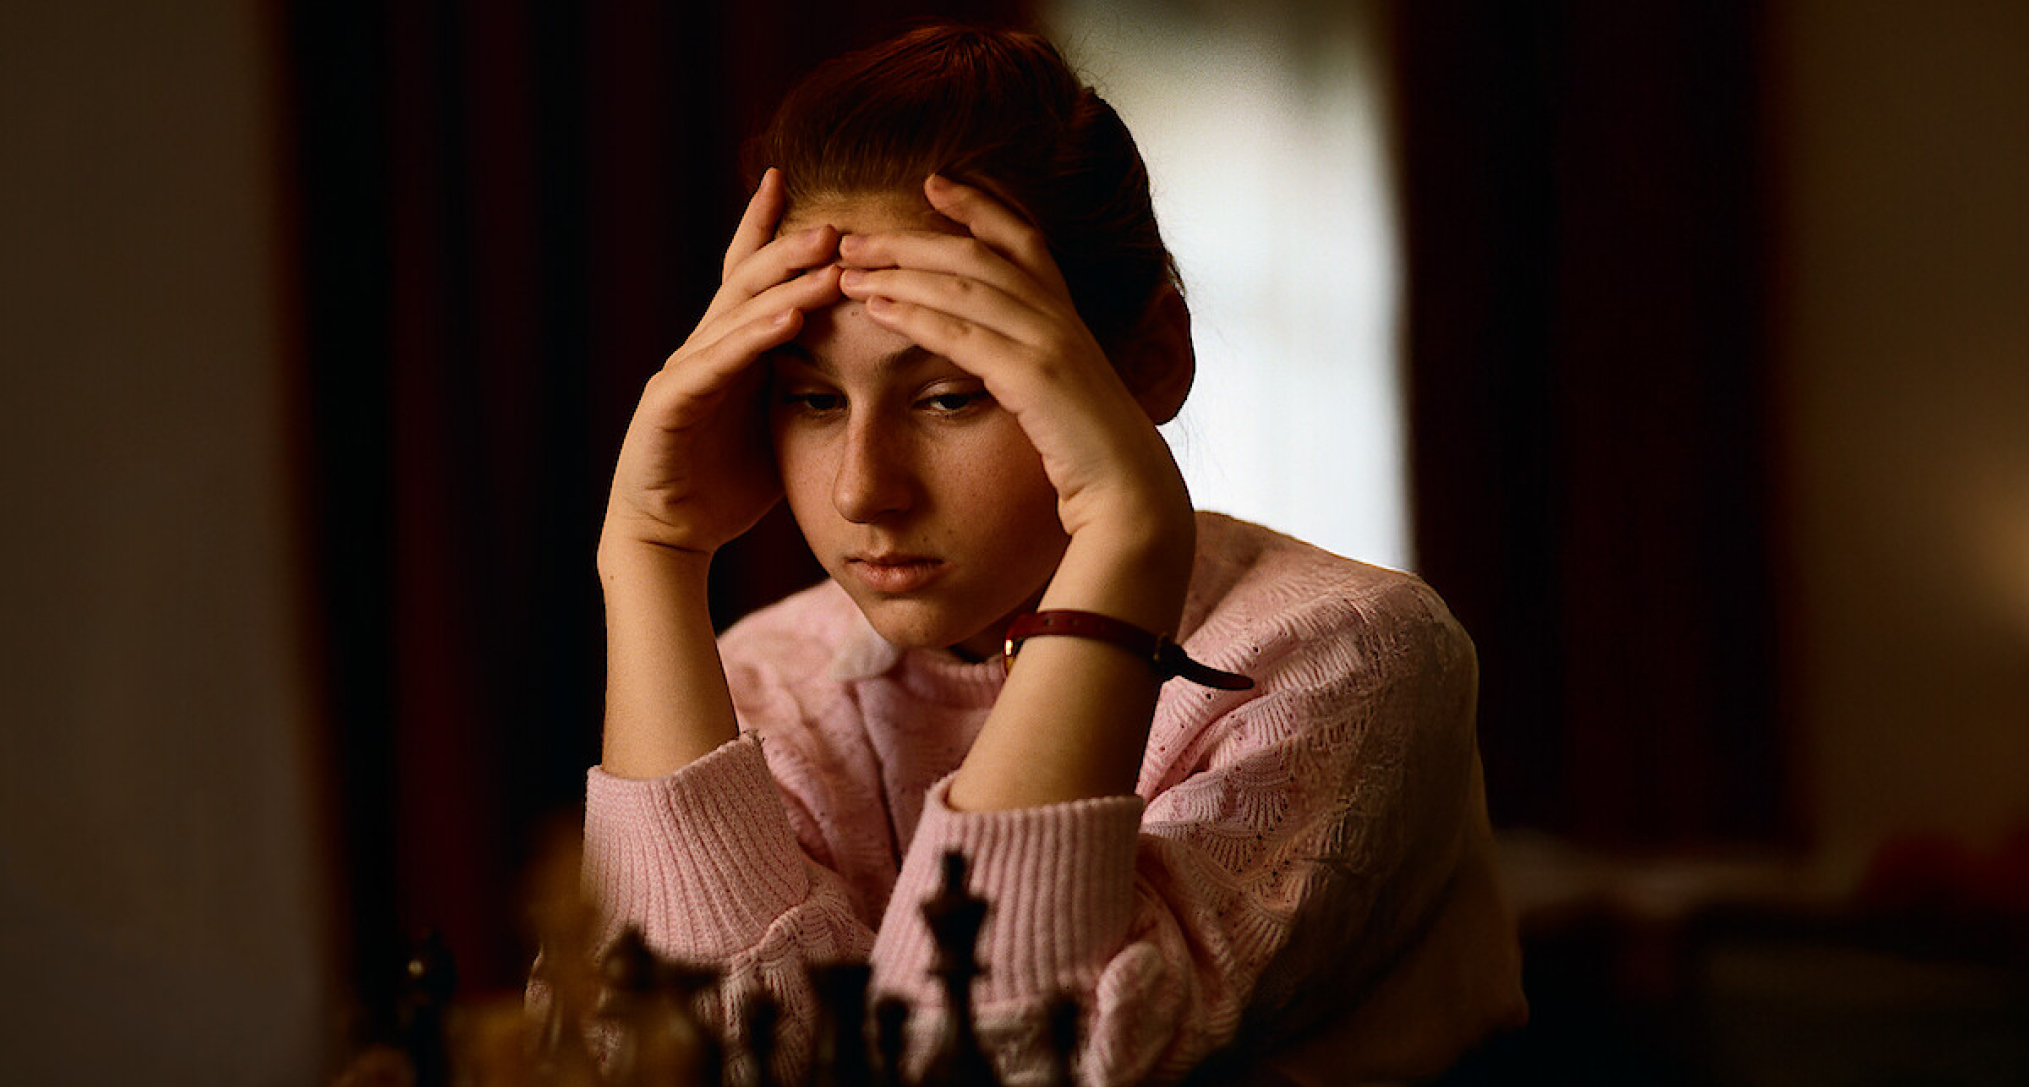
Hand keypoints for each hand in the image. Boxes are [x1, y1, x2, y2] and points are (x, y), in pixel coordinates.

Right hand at [602, 168, 843, 559]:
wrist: (671, 535)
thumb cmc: (729, 481)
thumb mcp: (781, 422)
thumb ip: (808, 384)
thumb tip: (867, 358)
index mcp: (730, 348)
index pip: (748, 275)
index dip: (768, 229)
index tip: (792, 183)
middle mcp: (703, 347)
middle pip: (747, 282)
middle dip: (790, 247)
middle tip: (838, 221)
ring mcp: (683, 372)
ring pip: (737, 314)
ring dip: (785, 285)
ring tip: (826, 259)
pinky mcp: (671, 405)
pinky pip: (717, 364)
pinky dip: (754, 338)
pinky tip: (789, 319)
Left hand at [836, 175, 1192, 559]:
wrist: (1132, 493)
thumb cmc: (1091, 451)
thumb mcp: (1062, 391)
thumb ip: (1034, 362)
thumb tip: (1002, 357)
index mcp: (1066, 316)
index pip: (1021, 239)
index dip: (979, 205)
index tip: (933, 182)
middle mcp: (1059, 318)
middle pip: (975, 256)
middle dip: (910, 240)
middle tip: (853, 235)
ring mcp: (1049, 344)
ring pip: (963, 288)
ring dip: (899, 273)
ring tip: (847, 269)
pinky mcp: (1035, 378)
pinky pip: (963, 336)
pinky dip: (915, 316)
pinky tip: (876, 309)